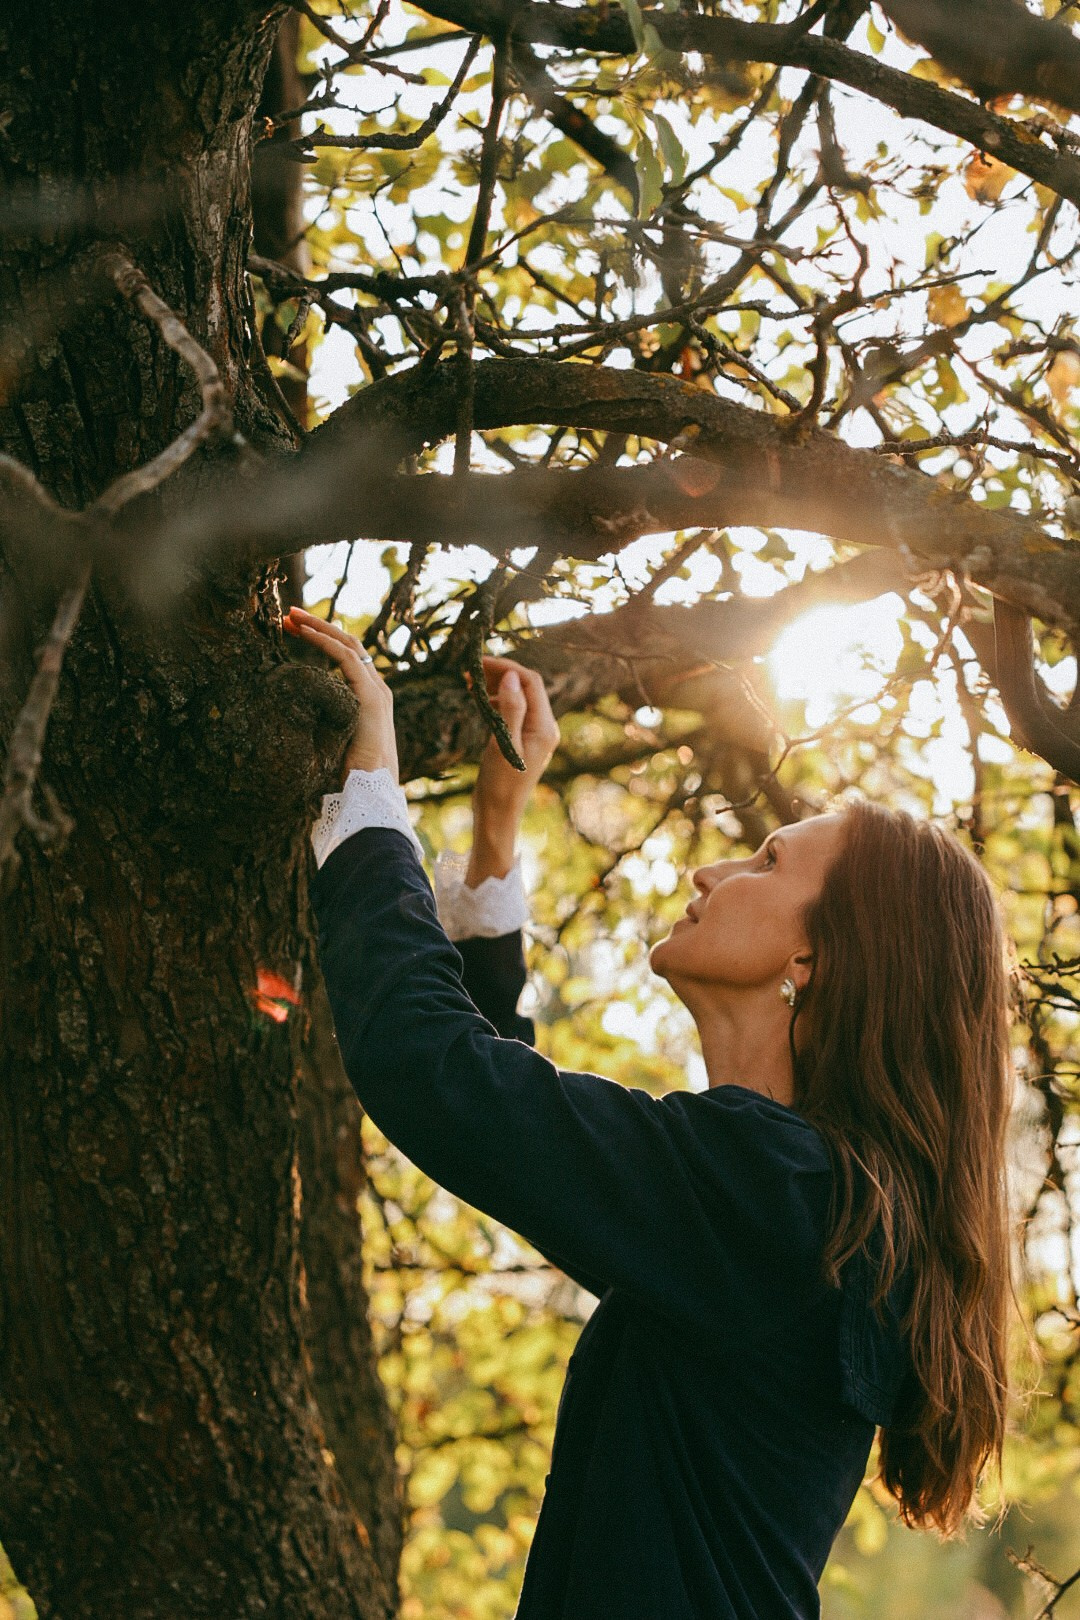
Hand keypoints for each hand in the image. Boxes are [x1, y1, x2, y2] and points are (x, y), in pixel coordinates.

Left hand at [283, 607, 398, 783]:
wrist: (371, 791)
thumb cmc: (350, 777)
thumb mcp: (333, 741)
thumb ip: (324, 724)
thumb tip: (296, 722)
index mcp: (371, 699)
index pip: (348, 658)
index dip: (323, 640)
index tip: (296, 631)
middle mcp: (378, 689)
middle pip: (348, 645)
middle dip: (318, 626)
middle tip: (290, 615)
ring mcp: (377, 691)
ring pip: (346, 644)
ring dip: (317, 626)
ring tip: (291, 616)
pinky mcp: (370, 696)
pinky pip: (344, 657)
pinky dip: (322, 640)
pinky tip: (302, 632)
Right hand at [468, 657, 558, 884]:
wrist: (498, 813)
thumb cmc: (501, 785)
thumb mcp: (503, 745)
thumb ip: (511, 710)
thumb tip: (512, 677)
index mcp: (544, 727)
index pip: (530, 682)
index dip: (506, 667)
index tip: (480, 663)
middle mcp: (544, 727)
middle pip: (526, 687)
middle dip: (500, 674)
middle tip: (471, 671)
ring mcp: (534, 733)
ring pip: (518, 697)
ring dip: (496, 686)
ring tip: (470, 683)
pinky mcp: (522, 739)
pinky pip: (512, 710)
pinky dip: (496, 701)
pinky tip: (479, 701)